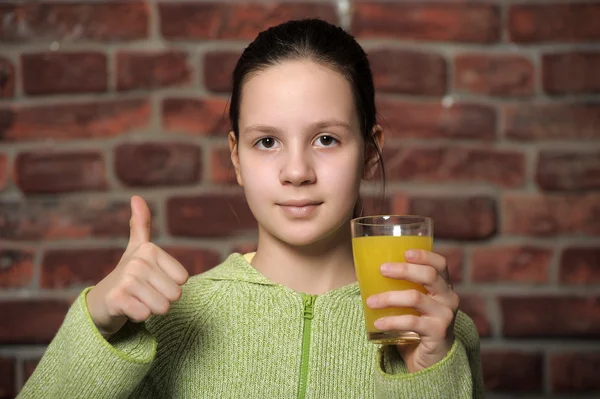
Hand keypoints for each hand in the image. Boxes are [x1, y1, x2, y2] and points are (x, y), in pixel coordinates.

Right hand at [86, 195, 188, 335]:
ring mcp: (126, 279)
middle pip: (175, 294)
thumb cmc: (126, 275)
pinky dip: (140, 317)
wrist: (100, 302)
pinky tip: (129, 309)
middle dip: (162, 300)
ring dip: (151, 309)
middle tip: (145, 294)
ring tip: (137, 301)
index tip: (153, 281)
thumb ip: (141, 225)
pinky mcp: (117, 299)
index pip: (182, 279)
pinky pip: (145, 314)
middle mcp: (138, 261)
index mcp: (149, 250)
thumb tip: (136, 197)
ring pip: (162, 306)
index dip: (170, 285)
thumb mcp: (137, 249)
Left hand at [366, 249, 458, 372]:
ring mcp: (445, 316)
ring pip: (415, 297)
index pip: (440, 264)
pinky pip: (411, 322)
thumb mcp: (413, 304)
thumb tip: (366, 271)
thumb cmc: (416, 326)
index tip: (405, 252)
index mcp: (443, 287)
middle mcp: (449, 299)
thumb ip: (402, 288)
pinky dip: (392, 321)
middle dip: (403, 270)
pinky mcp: (438, 333)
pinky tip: (378, 323)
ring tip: (371, 301)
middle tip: (382, 269)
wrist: (429, 360)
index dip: (424, 255)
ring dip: (389, 298)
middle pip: (429, 275)